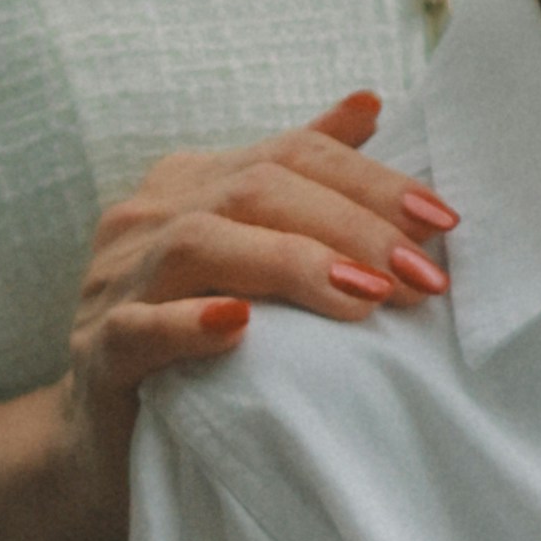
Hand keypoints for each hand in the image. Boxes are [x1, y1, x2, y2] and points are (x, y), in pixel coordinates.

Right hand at [63, 96, 456, 520]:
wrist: (105, 437)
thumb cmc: (193, 337)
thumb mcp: (247, 246)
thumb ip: (298, 178)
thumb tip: (369, 103)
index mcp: (190, 182)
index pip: (289, 155)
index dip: (369, 181)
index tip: (442, 223)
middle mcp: (148, 216)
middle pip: (255, 190)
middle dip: (352, 227)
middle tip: (423, 276)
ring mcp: (116, 280)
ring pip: (200, 243)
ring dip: (292, 264)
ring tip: (366, 298)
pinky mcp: (99, 351)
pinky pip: (139, 326)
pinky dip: (190, 323)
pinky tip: (241, 327)